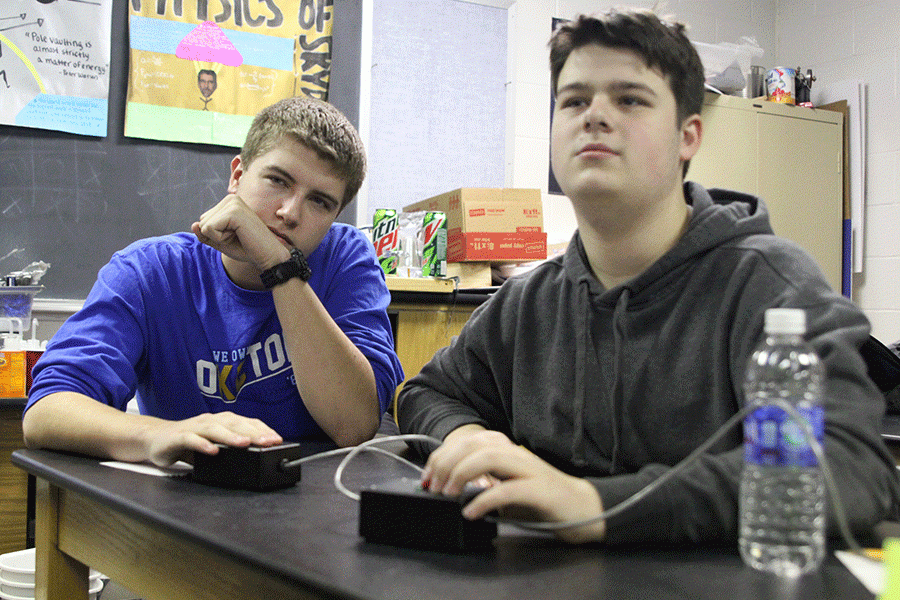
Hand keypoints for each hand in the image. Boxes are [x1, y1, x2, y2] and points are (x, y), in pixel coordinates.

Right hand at [141, 411, 282, 466]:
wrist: (155, 438)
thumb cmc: (188, 442)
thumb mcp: (214, 444)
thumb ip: (231, 449)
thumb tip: (258, 457)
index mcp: (221, 421)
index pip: (246, 423)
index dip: (262, 430)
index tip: (277, 439)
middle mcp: (210, 421)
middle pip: (234, 424)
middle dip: (253, 433)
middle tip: (269, 441)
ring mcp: (194, 428)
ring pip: (215, 429)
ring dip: (231, 436)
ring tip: (245, 443)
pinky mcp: (178, 437)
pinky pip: (191, 439)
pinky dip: (202, 444)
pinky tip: (213, 451)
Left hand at [191, 194, 287, 270]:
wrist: (268, 255)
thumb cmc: (247, 248)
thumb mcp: (220, 241)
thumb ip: (205, 234)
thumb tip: (194, 225)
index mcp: (229, 203)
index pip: (204, 220)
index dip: (215, 235)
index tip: (235, 236)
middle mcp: (230, 199)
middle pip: (202, 221)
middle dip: (216, 236)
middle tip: (237, 237)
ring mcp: (233, 204)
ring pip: (204, 225)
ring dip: (219, 238)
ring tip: (239, 236)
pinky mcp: (233, 212)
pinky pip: (209, 229)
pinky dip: (221, 239)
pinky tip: (239, 236)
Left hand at [423, 425, 606, 543]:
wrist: (583, 508)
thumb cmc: (542, 500)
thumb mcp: (506, 487)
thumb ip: (482, 483)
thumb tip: (449, 489)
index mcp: (506, 450)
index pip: (467, 441)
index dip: (441, 456)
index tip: (427, 477)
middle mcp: (516, 454)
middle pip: (474, 445)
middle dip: (446, 463)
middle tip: (433, 487)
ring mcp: (529, 470)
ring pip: (489, 457)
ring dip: (462, 474)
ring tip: (448, 493)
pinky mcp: (540, 490)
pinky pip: (508, 490)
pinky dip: (485, 500)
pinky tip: (471, 512)